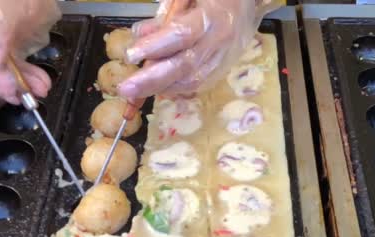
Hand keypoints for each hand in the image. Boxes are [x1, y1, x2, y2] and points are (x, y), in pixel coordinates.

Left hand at [118, 0, 262, 98]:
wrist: (248, 5)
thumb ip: (166, 12)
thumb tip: (141, 34)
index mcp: (212, 17)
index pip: (182, 35)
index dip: (155, 47)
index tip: (131, 55)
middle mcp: (220, 41)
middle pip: (185, 66)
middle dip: (153, 80)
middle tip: (126, 88)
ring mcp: (223, 59)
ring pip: (192, 81)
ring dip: (162, 87)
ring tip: (136, 91)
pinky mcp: (223, 70)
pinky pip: (198, 84)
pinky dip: (176, 88)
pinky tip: (158, 87)